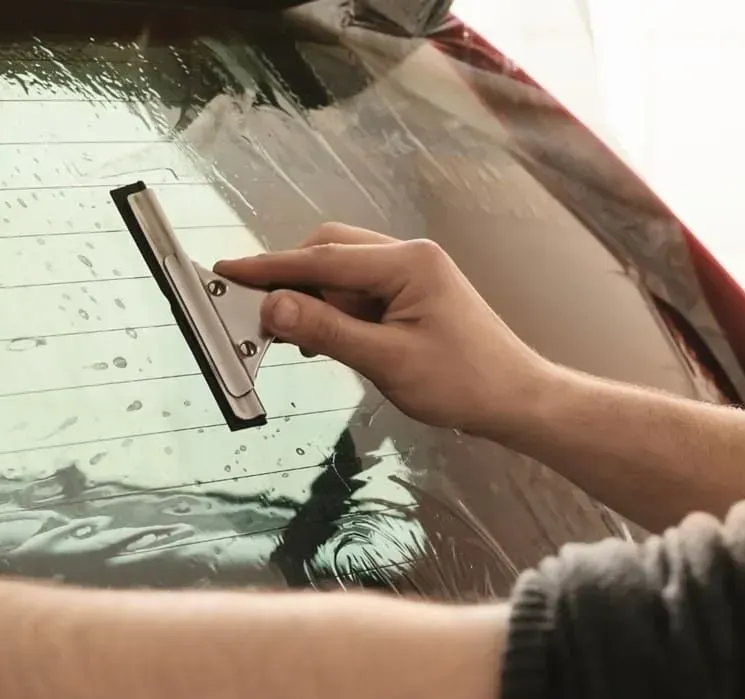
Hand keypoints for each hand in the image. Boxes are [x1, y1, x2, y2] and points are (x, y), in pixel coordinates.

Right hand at [215, 223, 555, 432]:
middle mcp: (407, 257)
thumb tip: (273, 307)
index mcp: (407, 262)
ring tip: (291, 336)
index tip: (227, 271)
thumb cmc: (464, 382)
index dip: (270, 266)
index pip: (323, 258)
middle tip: (258, 315)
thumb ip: (327, 330)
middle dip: (290, 280)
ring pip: (339, 272)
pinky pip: (355, 292)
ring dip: (311, 299)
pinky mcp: (408, 295)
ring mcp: (409, 274)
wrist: (516, 400)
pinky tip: (322, 339)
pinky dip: (331, 310)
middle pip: (328, 252)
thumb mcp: (387, 360)